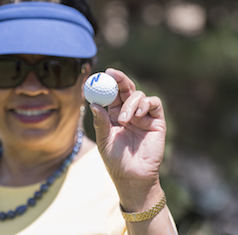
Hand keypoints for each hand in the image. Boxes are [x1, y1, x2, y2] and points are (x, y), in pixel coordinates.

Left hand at [89, 68, 165, 209]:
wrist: (133, 176)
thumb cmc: (116, 160)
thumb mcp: (104, 140)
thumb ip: (101, 122)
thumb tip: (93, 104)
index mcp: (113, 115)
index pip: (111, 94)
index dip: (108, 83)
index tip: (102, 74)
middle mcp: (129, 113)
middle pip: (126, 89)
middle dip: (120, 79)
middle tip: (112, 74)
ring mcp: (143, 116)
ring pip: (138, 95)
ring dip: (130, 103)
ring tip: (124, 120)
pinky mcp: (156, 121)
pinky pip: (153, 103)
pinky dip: (145, 104)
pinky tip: (137, 115)